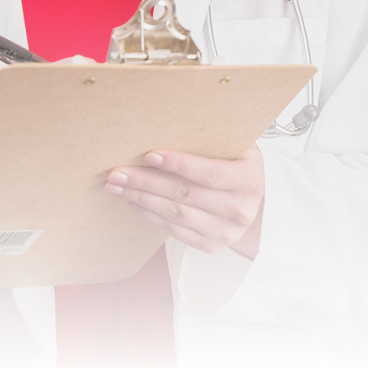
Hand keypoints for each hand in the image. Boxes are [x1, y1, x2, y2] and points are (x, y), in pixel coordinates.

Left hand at [105, 145, 265, 256]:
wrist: (250, 200)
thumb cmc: (238, 165)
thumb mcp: (237, 147)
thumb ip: (214, 139)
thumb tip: (170, 123)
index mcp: (250, 179)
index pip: (210, 173)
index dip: (180, 164)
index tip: (150, 155)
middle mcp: (240, 209)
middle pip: (185, 194)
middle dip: (147, 182)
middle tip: (119, 172)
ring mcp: (225, 231)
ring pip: (174, 213)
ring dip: (141, 198)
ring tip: (117, 185)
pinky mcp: (210, 244)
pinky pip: (172, 229)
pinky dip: (148, 214)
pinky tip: (133, 200)